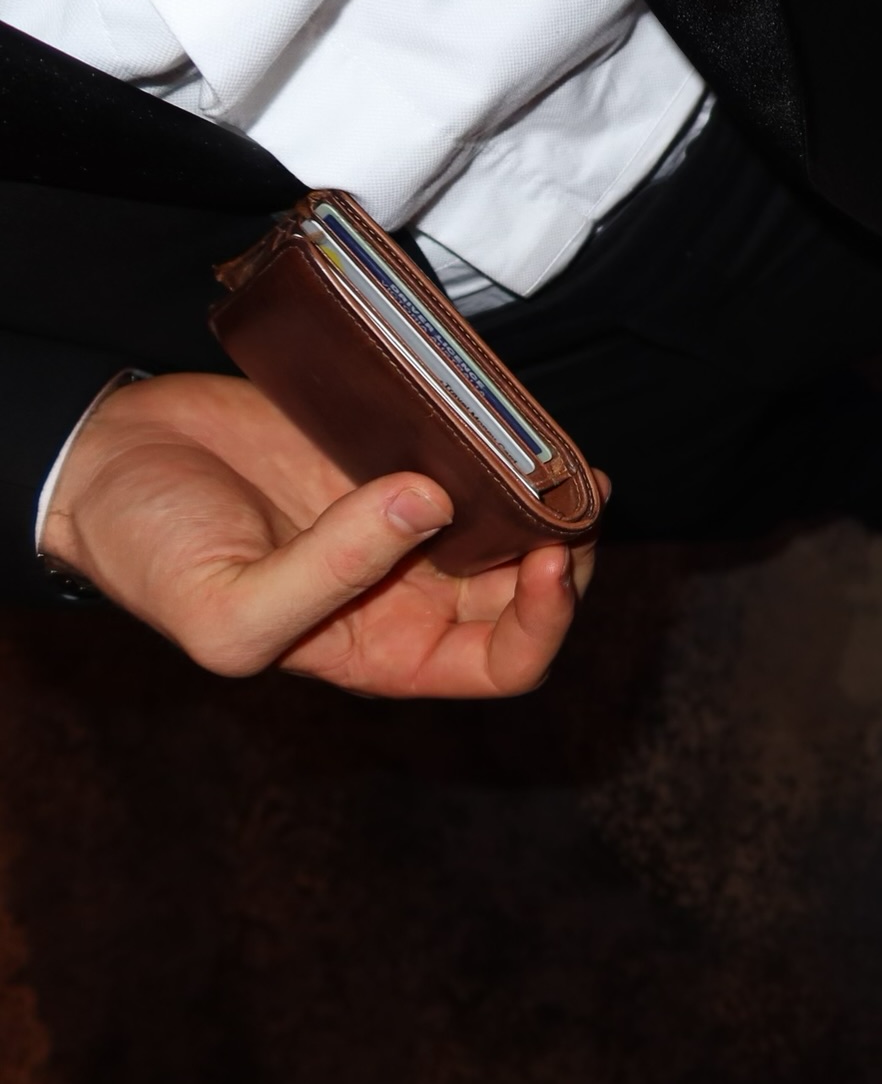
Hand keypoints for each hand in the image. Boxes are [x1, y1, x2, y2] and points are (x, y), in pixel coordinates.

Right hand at [38, 372, 598, 697]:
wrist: (107, 460)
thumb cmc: (152, 556)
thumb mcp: (227, 606)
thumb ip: (329, 574)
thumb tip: (429, 503)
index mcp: (388, 652)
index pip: (504, 662)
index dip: (543, 623)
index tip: (547, 561)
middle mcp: (416, 593)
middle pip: (532, 589)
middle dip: (566, 551)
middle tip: (573, 497)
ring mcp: (413, 519)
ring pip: (517, 521)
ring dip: (550, 496)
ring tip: (567, 459)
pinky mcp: (399, 452)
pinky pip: (475, 454)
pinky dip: (506, 443)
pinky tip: (520, 420)